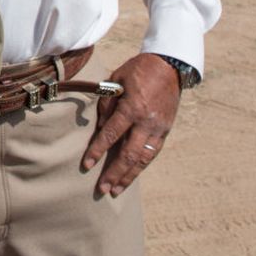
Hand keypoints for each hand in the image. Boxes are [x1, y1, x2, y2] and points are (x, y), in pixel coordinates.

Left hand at [80, 52, 179, 197]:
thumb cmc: (138, 70)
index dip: (97, 151)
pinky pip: (153, 153)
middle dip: (114, 173)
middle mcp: (146, 122)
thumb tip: (101, 128)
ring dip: (129, 176)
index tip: (87, 165)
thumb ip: (107, 104)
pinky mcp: (165, 130)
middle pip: (128, 153)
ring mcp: (158, 128)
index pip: (111, 134)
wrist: (169, 66)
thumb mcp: (116, 80)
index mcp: (132, 107)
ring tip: (116, 190)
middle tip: (102, 189)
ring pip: (143, 159)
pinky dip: (142, 166)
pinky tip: (132, 175)